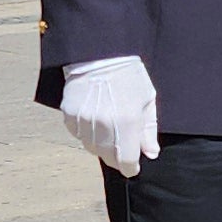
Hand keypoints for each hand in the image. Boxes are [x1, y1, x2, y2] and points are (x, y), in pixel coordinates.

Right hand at [58, 56, 157, 176]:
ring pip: (92, 147)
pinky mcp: (70, 115)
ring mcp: (84, 121)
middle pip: (108, 157)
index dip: (131, 168)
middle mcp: (104, 125)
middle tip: (124, 148)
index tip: (134, 167)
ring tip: (110, 127)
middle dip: (118, 157)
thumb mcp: (147, 100)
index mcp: (127, 122)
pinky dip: (88, 133)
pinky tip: (96, 118)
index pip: (126, 161)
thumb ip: (149, 130)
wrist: (99, 54)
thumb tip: (151, 154)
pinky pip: (79, 135)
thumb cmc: (128, 75)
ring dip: (102, 145)